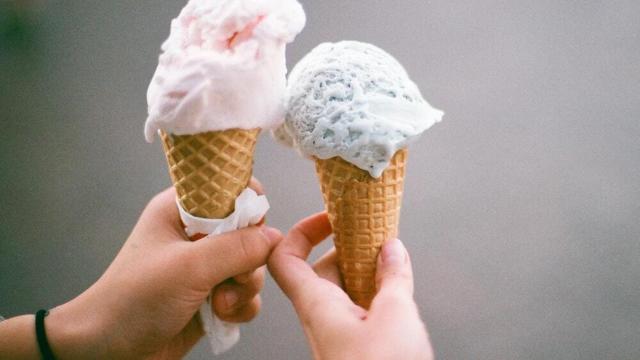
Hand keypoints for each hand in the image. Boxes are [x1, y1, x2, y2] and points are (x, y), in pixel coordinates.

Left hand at [44, 181, 282, 358]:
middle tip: (231, 278)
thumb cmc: (132, 301)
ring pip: (252, 265)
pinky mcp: (213, 294)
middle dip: (248, 260)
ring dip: (244, 288)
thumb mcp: (188, 268)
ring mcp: (206, 266)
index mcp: (181, 210)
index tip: (250, 231)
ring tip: (220, 304)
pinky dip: (242, 307)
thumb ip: (236, 248)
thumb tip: (273, 238)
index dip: (247, 207)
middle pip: (249, 232)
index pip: (229, 189)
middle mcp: (195, 234)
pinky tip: (221, 316)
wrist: (110, 352)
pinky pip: (247, 293)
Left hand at [268, 213, 432, 359]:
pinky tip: (394, 289)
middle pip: (320, 268)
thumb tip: (393, 249)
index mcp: (317, 304)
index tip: (330, 215)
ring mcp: (338, 332)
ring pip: (342, 289)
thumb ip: (394, 276)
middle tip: (372, 233)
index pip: (284, 257)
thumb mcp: (395, 314)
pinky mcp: (354, 345)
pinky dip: (372, 292)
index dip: (301, 230)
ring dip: (363, 270)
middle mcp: (321, 316)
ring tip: (390, 258)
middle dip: (346, 247)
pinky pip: (356, 309)